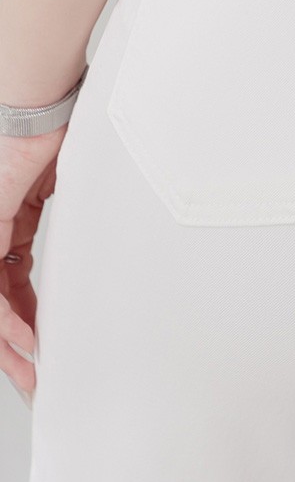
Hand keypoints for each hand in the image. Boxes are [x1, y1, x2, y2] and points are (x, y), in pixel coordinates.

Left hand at [1, 126, 66, 405]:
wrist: (35, 104)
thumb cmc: (56, 128)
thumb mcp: (70, 185)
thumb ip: (73, 216)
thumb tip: (97, 244)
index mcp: (9, 220)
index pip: (14, 281)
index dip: (27, 315)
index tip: (45, 341)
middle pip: (1, 301)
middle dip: (14, 345)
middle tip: (32, 377)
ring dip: (9, 344)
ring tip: (29, 373)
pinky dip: (8, 319)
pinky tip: (26, 341)